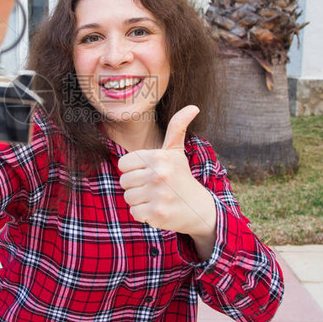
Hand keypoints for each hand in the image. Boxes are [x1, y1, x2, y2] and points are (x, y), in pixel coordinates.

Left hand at [118, 106, 216, 238]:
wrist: (199, 209)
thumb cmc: (181, 177)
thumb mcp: (176, 152)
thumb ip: (177, 127)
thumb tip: (193, 107)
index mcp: (159, 156)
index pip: (123, 164)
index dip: (133, 170)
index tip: (148, 173)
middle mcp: (159, 174)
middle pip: (124, 181)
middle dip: (136, 186)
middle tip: (154, 187)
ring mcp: (158, 194)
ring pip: (128, 197)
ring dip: (139, 200)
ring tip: (156, 198)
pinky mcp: (157, 213)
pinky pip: (134, 213)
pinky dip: (143, 214)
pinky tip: (157, 209)